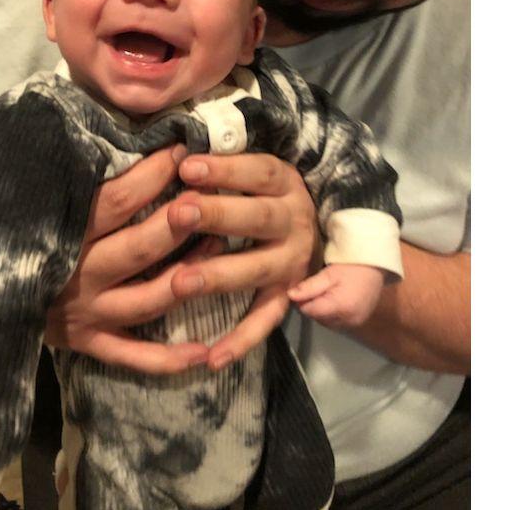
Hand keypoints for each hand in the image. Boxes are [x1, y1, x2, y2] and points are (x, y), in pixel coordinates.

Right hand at [44, 145, 211, 374]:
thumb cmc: (16, 227)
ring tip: (219, 250)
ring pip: (145, 301)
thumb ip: (74, 171)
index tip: (182, 149)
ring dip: (185, 279)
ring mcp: (86, 314)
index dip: (152, 173)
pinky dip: (165, 360)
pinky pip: (131, 356)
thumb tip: (122, 129)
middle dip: (175, 224)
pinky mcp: (89, 343)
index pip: (116, 200)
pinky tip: (203, 353)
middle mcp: (77, 276)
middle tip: (208, 199)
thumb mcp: (36, 196)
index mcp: (63, 232)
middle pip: (137, 249)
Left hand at [166, 152, 318, 370]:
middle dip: (217, 215)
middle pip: (257, 218)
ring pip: (256, 269)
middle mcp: (294, 223)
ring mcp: (291, 264)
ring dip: (219, 275)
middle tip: (179, 212)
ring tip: (180, 282)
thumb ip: (230, 165)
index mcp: (285, 184)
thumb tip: (180, 153)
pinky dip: (241, 340)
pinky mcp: (287, 297)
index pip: (258, 172)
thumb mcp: (262, 173)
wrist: (332, 239)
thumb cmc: (269, 194)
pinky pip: (265, 320)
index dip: (224, 169)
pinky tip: (211, 357)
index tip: (186, 165)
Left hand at [288, 263, 384, 328]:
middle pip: (317, 318)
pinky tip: (334, 299)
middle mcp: (348, 320)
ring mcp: (355, 323)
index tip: (304, 288)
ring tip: (326, 292)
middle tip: (316, 288)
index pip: (309, 311)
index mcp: (340, 307)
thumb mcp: (328, 274)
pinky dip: (332, 313)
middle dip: (312, 305)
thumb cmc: (352, 267)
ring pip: (326, 322)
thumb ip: (309, 287)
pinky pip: (337, 322)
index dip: (302, 300)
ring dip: (321, 310)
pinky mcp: (358, 322)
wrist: (376, 267)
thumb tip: (290, 296)